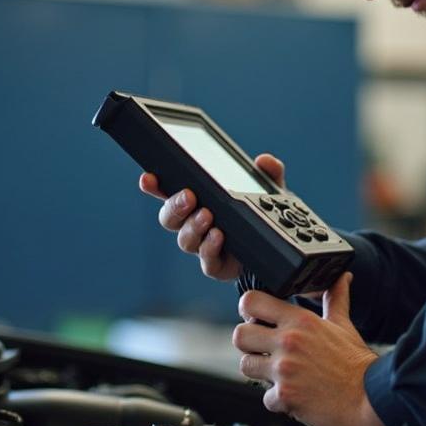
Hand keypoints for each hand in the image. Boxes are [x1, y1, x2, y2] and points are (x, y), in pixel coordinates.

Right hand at [138, 153, 284, 281]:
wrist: (277, 249)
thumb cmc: (261, 215)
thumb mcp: (269, 189)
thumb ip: (269, 172)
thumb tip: (265, 161)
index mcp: (198, 201)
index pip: (168, 191)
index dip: (154, 186)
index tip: (148, 178)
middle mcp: (193, 224)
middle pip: (170, 218)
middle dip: (175, 206)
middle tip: (188, 196)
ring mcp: (203, 246)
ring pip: (185, 239)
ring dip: (194, 226)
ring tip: (207, 216)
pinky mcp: (216, 265)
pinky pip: (206, 260)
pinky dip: (210, 248)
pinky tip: (218, 236)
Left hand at [232, 273, 389, 425]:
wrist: (370, 398)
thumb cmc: (357, 362)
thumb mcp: (343, 324)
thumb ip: (336, 298)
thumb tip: (343, 277)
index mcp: (300, 320)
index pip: (251, 301)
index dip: (249, 311)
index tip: (257, 320)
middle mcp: (288, 341)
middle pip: (239, 335)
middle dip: (249, 344)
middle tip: (264, 350)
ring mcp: (285, 370)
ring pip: (245, 366)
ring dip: (260, 372)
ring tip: (280, 374)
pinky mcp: (286, 397)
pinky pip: (265, 398)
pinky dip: (278, 401)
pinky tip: (295, 396)